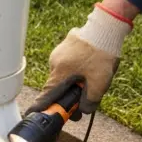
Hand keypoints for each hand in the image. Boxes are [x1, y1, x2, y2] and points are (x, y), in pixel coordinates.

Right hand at [40, 0, 135, 115]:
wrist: (107, 27)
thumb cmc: (102, 54)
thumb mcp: (100, 84)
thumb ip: (90, 102)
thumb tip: (84, 110)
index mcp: (59, 74)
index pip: (46, 96)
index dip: (42, 107)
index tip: (34, 114)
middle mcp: (55, 63)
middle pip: (57, 86)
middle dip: (68, 95)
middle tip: (83, 101)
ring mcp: (59, 52)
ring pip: (64, 73)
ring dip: (74, 80)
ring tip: (93, 78)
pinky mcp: (66, 44)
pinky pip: (69, 62)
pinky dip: (77, 68)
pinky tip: (91, 65)